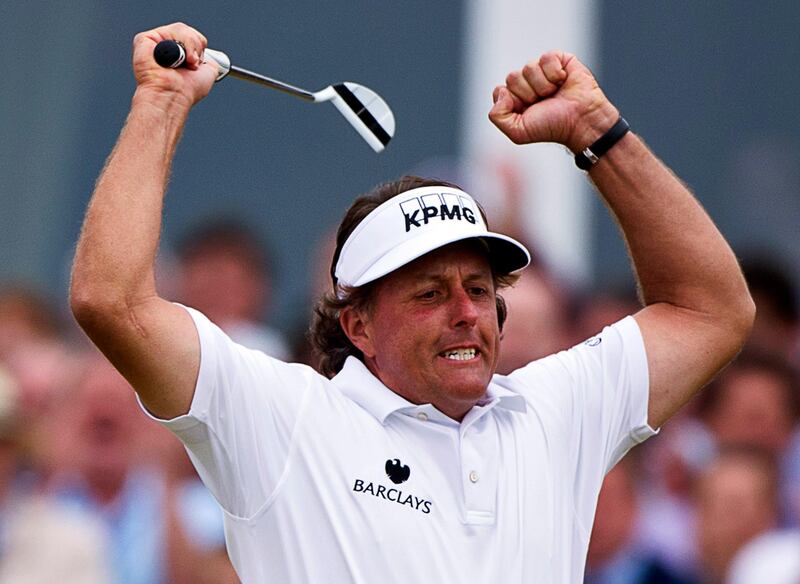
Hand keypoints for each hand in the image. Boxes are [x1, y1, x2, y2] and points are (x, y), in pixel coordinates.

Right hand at [131, 22, 217, 109]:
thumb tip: (207, 53)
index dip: (200, 47)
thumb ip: (210, 58)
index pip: (194, 36)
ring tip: (184, 62)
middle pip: (187, 30)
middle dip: (196, 46)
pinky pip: (167, 31)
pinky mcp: (144, 40)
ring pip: (180, 29)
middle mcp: (166, 46)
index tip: (197, 64)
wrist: (174, 96)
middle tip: (192, 63)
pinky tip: (173, 58)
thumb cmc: (186, 90)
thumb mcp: (208, 72)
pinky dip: (177, 43)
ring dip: (189, 46)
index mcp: (178, 53)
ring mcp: (155, 42)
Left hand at [488, 52, 618, 152]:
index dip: (513, 101)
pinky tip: (563, 81)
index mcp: (516, 99)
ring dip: (543, 86)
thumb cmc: (552, 127)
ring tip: (555, 94)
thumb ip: (497, 116)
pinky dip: (554, 73)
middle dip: (528, 94)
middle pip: (512, 78)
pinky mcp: (558, 59)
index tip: (528, 111)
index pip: (499, 91)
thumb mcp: (518, 132)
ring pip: (528, 68)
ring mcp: (542, 71)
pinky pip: (545, 58)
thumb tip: (500, 90)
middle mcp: (527, 84)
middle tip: (544, 102)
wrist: (580, 121)